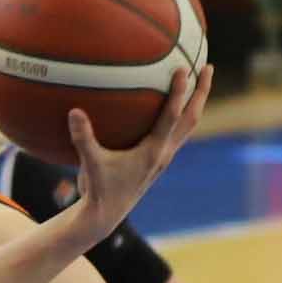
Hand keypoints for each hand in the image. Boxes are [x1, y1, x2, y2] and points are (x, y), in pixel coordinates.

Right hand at [59, 62, 211, 239]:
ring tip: (200, 80)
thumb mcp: (89, 164)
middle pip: (192, 118)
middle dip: (201, 92)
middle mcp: (164, 153)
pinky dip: (179, 114)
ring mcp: (163, 157)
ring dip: (196, 102)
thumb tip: (74, 111)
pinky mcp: (158, 160)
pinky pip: (175, 132)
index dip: (178, 93)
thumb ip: (83, 138)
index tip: (182, 69)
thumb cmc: (98, 190)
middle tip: (207, 66)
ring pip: (188, 125)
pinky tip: (172, 103)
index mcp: (152, 152)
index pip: (171, 117)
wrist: (106, 216)